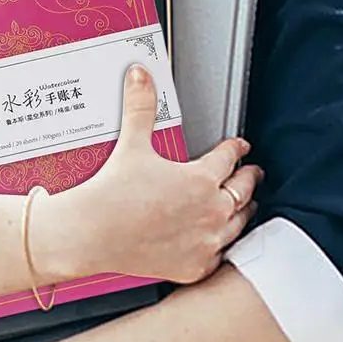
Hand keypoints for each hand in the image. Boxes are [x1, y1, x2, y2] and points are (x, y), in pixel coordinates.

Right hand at [34, 64, 262, 285]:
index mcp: (201, 179)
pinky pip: (221, 254)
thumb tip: (139, 75)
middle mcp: (211, 211)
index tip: (239, 146)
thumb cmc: (112, 193)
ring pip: (239, 223)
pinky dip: (222, 244)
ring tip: (244, 205)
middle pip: (243, 190)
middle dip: (248, 178)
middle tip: (251, 172)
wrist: (91, 234)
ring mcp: (205, 242)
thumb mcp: (132, 144)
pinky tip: (220, 238)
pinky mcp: (195, 266)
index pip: (230, 158)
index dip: (236, 148)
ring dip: (242, 211)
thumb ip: (140, 106)